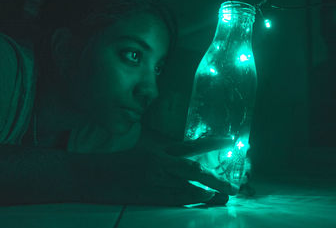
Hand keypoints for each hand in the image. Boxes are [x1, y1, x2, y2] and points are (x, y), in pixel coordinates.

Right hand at [88, 146, 237, 205]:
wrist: (97, 175)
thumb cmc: (121, 161)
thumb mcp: (146, 150)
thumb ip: (167, 154)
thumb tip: (190, 161)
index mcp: (160, 151)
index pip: (191, 145)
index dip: (212, 142)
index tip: (230, 141)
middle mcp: (161, 164)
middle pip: (194, 169)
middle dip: (216, 178)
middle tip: (232, 186)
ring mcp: (157, 181)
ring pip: (189, 186)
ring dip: (207, 191)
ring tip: (223, 194)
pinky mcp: (151, 196)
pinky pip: (177, 199)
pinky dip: (191, 199)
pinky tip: (203, 199)